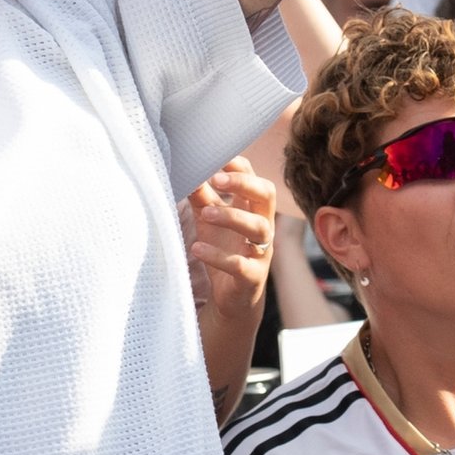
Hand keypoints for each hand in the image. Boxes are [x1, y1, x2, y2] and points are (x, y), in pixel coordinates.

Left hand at [187, 158, 275, 317]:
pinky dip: (218, 255)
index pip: (256, 180)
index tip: (220, 157)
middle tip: (216, 179)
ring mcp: (261, 252)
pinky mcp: (252, 277)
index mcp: (255, 209)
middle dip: (244, 184)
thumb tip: (188, 170)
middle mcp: (263, 226)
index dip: (241, 168)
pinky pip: (240, 264)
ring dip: (232, 217)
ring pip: (258, 228)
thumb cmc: (224, 248)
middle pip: (267, 196)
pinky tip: (198, 248)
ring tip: (206, 214)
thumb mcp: (210, 219)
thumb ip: (202, 197)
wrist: (233, 297)